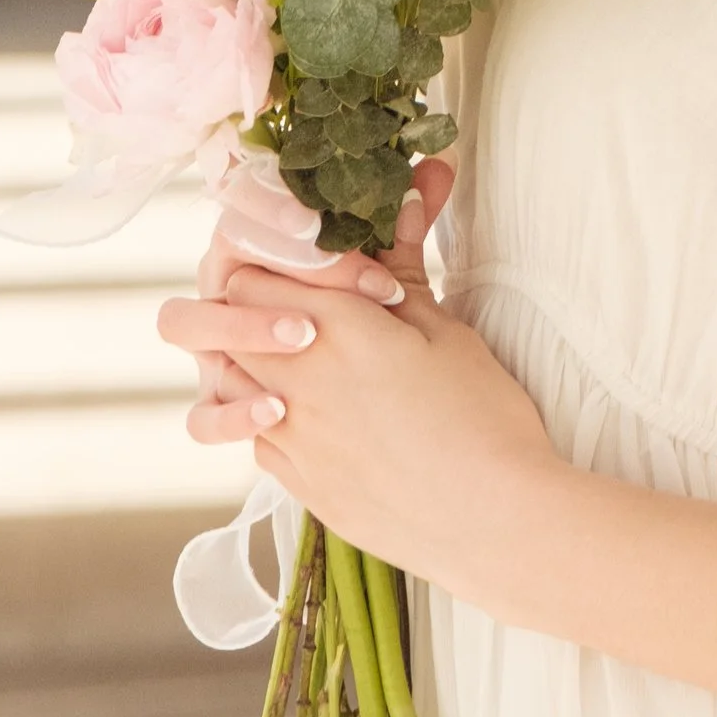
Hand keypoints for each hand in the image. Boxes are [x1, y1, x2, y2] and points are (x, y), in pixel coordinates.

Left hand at [157, 163, 563, 595]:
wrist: (496, 523)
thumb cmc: (484, 417)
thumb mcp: (447, 331)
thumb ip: (404, 266)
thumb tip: (409, 192)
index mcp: (333, 328)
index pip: (248, 274)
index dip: (269, 263)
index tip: (303, 266)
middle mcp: (294, 382)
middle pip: (220, 327)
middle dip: (242, 308)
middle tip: (285, 306)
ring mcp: (289, 440)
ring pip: (226, 385)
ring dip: (250, 364)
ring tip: (298, 360)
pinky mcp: (298, 487)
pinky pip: (254, 440)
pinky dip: (269, 418)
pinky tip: (316, 417)